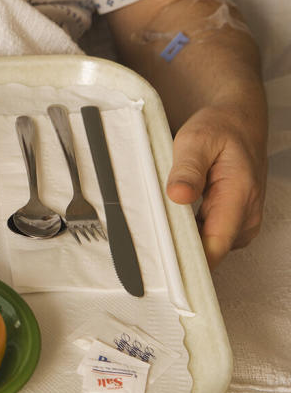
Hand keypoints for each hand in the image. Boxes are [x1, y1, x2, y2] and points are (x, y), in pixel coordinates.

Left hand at [165, 104, 266, 269]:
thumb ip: (187, 169)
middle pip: (210, 252)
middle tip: (147, 248)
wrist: (237, 123)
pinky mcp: (232, 222)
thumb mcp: (196, 140)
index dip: (190, 263)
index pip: (215, 246)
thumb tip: (178, 195)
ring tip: (157, 232)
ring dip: (183, 243)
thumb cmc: (219, 130)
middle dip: (180, 252)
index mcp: (239, 195)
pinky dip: (189, 235)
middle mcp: (245, 215)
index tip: (164, 269)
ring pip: (208, 248)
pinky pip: (208, 239)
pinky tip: (171, 226)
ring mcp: (241, 221)